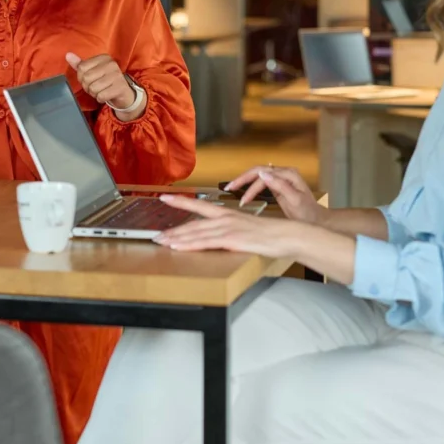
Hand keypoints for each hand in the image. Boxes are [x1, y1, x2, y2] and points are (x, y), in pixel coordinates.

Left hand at [65, 52, 140, 114]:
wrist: (123, 93)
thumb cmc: (105, 80)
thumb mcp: (92, 71)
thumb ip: (79, 64)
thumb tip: (67, 55)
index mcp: (103, 58)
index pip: (81, 67)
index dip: (81, 77)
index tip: (89, 79)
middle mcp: (111, 64)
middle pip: (86, 78)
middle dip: (87, 86)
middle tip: (95, 87)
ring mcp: (117, 75)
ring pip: (93, 88)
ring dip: (94, 93)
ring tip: (100, 91)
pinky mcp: (120, 87)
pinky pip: (101, 96)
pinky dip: (100, 98)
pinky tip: (105, 95)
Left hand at [153, 195, 296, 256]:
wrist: (287, 236)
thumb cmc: (271, 235)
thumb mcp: (248, 229)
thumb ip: (233, 231)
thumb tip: (222, 236)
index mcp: (227, 214)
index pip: (199, 205)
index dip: (181, 201)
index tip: (164, 197)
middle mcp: (224, 218)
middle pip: (192, 223)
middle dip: (172, 228)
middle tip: (155, 233)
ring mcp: (227, 228)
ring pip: (195, 233)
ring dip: (176, 237)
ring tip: (160, 241)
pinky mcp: (230, 239)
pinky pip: (204, 242)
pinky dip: (188, 244)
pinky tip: (177, 246)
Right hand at [223, 165, 326, 225]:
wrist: (317, 221)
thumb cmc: (308, 213)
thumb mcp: (294, 200)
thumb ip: (280, 186)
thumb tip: (263, 173)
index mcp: (288, 174)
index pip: (263, 174)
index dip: (250, 184)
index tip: (242, 198)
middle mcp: (284, 173)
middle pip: (258, 171)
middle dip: (242, 179)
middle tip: (229, 188)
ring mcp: (281, 179)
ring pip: (257, 175)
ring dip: (244, 181)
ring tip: (232, 188)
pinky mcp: (278, 186)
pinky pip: (260, 182)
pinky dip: (250, 186)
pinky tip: (242, 191)